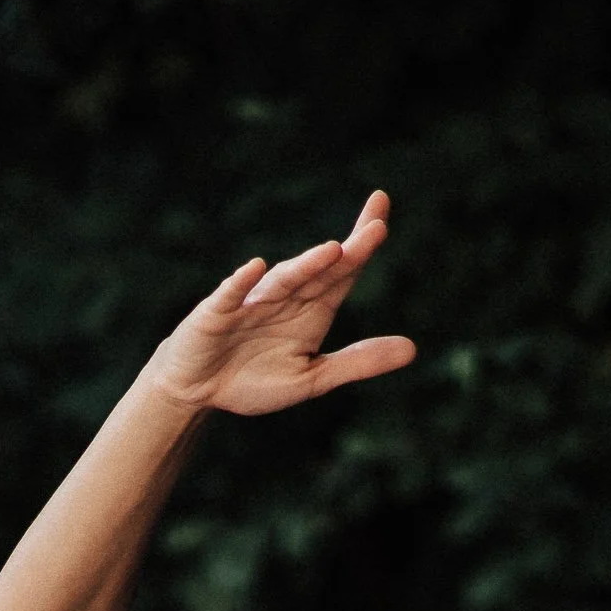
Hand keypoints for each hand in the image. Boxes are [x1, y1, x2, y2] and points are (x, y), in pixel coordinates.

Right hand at [144, 190, 414, 418]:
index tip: (384, 220)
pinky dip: (242, 284)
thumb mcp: (312, 378)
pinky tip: (256, 269)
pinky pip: (231, 296)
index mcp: (314, 308)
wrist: (198, 389)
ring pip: (284, 281)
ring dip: (306, 265)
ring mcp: (251, 302)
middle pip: (322, 269)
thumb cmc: (253, 379)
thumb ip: (358, 362)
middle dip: (348, 250)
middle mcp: (287, 297)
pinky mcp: (215, 314)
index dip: (364, 246)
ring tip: (332, 252)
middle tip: (377, 229)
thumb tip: (413, 350)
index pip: (345, 271)